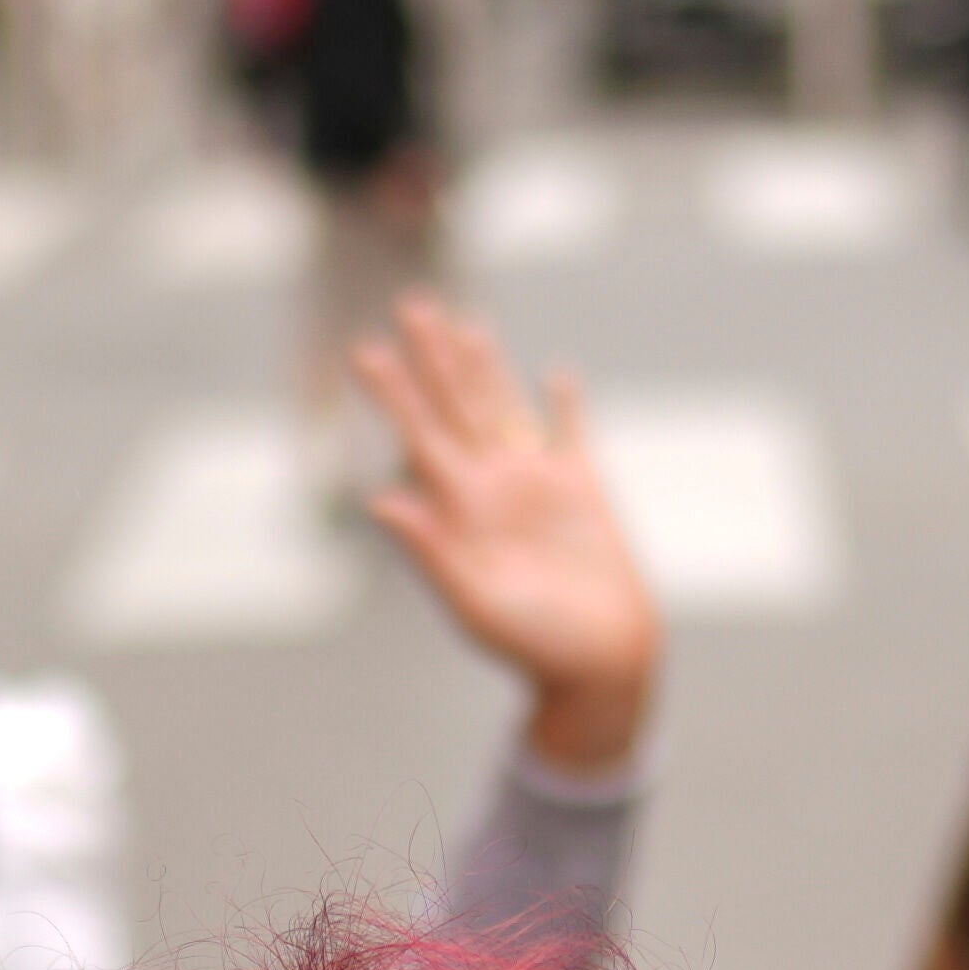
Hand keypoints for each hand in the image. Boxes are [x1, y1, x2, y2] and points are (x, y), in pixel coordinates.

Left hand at [349, 299, 659, 780]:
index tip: (365, 350)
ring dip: (484, 366)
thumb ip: (430, 551)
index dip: (394, 393)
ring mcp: (538, 484)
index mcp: (461, 510)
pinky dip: (564, 403)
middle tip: (411, 303)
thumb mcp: (475, 604)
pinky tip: (554, 373)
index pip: (419, 436)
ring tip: (465, 320)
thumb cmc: (536, 648)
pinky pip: (571, 433)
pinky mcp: (584, 490)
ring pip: (504, 407)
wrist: (603, 666)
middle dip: (433, 357)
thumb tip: (380, 501)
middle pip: (456, 406)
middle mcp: (493, 488)